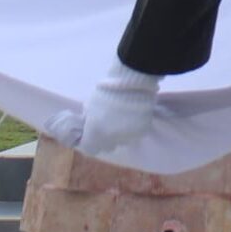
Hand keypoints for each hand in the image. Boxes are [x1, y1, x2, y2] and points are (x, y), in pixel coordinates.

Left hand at [46, 60, 162, 158]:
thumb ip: (89, 118)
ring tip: (121, 118)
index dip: (88, 141)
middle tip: (106, 125)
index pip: (89, 148)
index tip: (90, 134)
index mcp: (96, 133)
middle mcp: (112, 140)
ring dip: (119, 133)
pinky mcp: (142, 131)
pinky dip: (131, 128)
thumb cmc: (106, 91)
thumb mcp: (90, 104)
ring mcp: (128, 137)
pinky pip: (134, 134)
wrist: (130, 83)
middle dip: (105, 138)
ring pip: (121, 140)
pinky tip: (131, 116)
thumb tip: (89, 123)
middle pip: (106, 146)